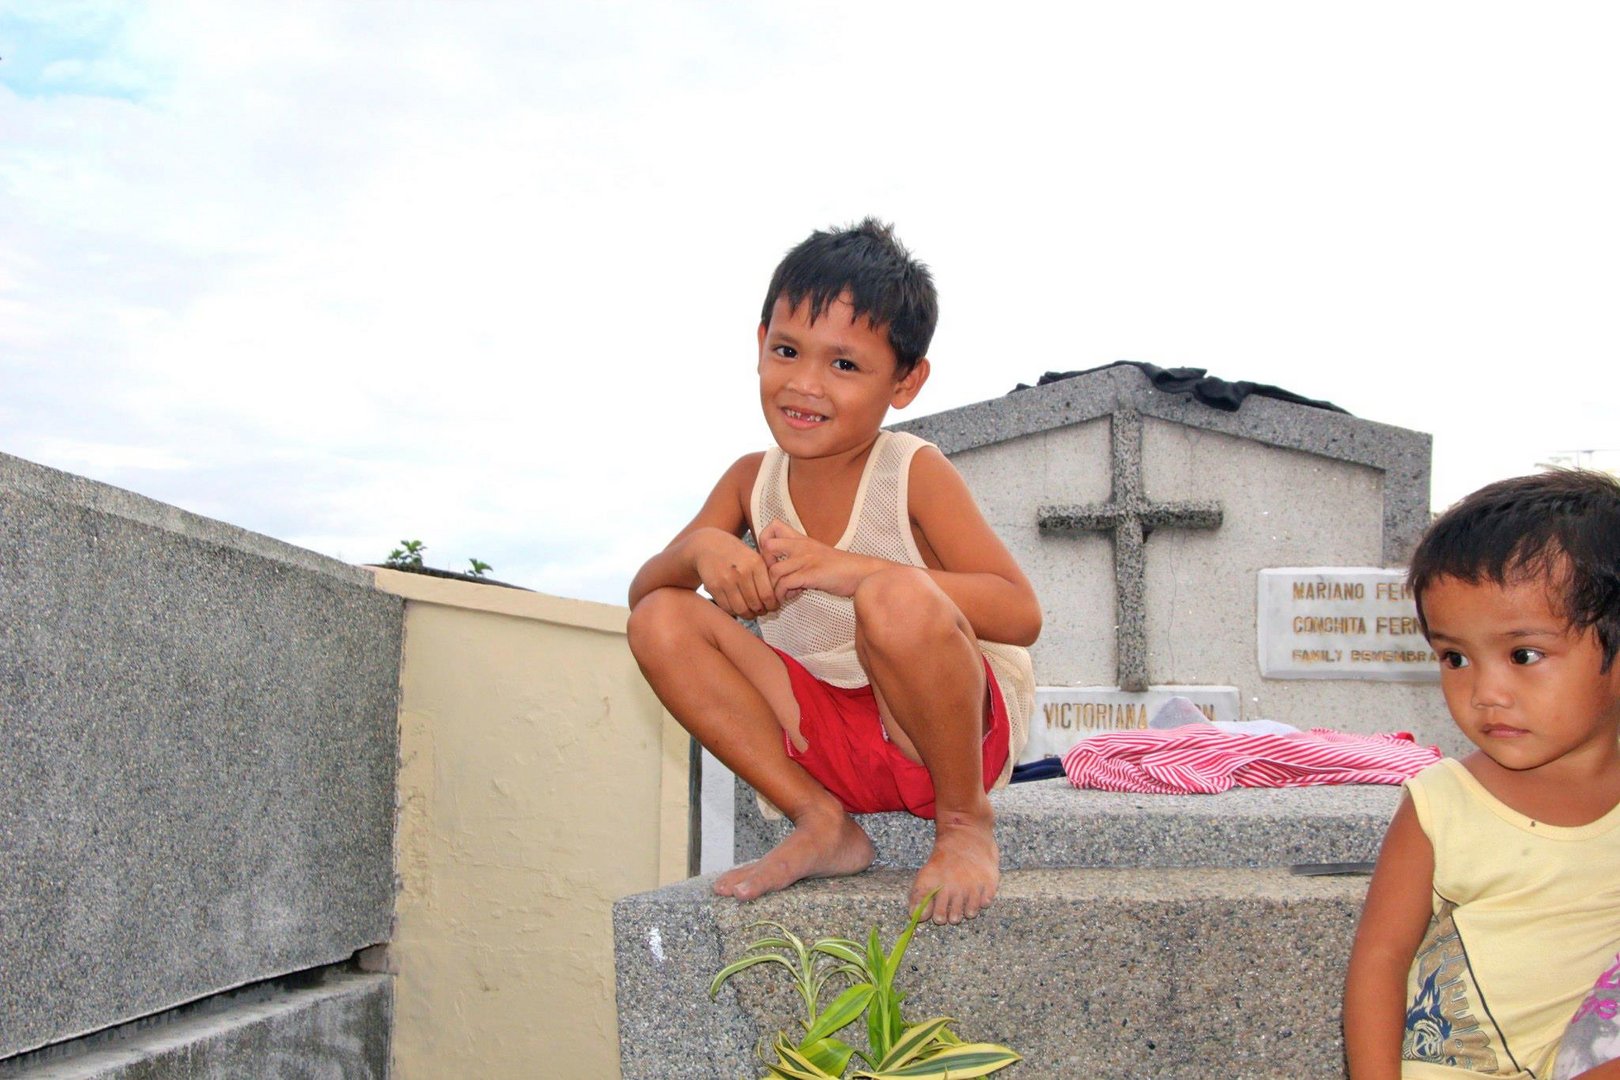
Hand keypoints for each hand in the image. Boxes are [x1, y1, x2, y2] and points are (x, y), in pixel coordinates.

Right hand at [689, 530, 777, 618]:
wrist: (707, 544)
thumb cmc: (735, 552)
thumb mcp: (753, 556)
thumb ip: (765, 574)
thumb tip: (776, 598)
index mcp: (755, 563)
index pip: (768, 594)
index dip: (772, 605)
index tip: (773, 607)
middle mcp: (741, 571)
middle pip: (755, 604)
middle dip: (761, 611)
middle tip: (762, 611)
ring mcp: (726, 580)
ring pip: (741, 609)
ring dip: (748, 615)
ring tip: (751, 612)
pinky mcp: (714, 587)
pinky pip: (727, 607)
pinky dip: (734, 612)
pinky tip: (738, 607)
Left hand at [757, 519, 879, 600]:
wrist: (862, 573)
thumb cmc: (841, 568)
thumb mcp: (817, 554)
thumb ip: (800, 556)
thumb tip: (782, 569)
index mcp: (802, 539)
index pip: (772, 526)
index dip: (764, 541)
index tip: (771, 558)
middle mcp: (802, 546)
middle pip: (767, 546)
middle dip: (763, 565)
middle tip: (773, 578)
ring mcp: (806, 560)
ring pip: (774, 571)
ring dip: (774, 586)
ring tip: (784, 592)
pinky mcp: (811, 575)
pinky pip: (785, 584)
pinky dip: (784, 594)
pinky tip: (794, 596)